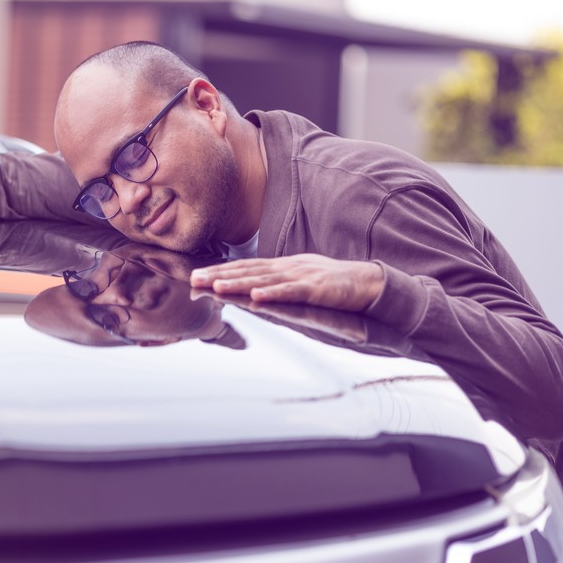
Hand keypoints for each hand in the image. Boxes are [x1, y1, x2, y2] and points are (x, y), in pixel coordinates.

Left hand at [189, 254, 384, 311]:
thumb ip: (275, 281)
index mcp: (281, 266)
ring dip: (239, 283)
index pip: (244, 267)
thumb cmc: (331, 282)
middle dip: (220, 276)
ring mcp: (301, 276)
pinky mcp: (317, 289)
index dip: (220, 271)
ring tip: (216, 287)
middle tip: (194, 279)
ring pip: (264, 280)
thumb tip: (250, 286)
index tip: (196, 275)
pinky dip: (274, 294)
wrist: (368, 281)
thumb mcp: (298, 279)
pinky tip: (257, 296)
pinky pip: (292, 292)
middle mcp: (287, 267)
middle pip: (248, 271)